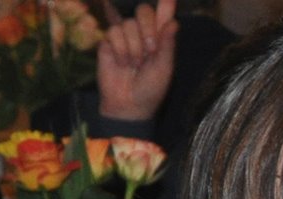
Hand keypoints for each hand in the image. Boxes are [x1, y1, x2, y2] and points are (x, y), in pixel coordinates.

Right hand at [97, 0, 177, 124]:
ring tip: (134, 65)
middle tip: (149, 51)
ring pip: (128, 23)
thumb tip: (174, 22)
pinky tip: (121, 62)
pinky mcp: (108, 40)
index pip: (164, 14)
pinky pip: (113, 32)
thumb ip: (167, 44)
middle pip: (144, 11)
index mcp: (161, 38)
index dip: (166, 4)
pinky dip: (119, 49)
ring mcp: (125, 35)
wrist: (128, 104)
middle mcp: (143, 33)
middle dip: (147, 29)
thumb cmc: (150, 89)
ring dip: (133, 47)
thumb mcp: (164, 68)